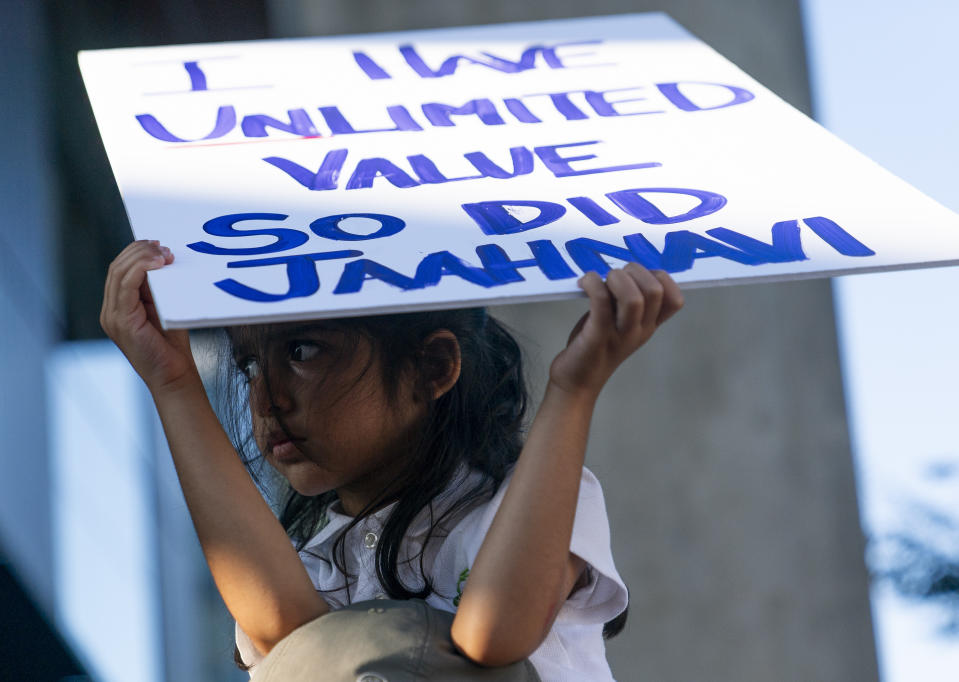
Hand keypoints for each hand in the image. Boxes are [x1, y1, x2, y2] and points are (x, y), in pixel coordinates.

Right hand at [100, 240, 197, 393]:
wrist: (174, 375)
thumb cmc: (172, 345)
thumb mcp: (164, 308)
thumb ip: (158, 289)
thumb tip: (164, 260)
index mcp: (118, 307)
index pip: (120, 270)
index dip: (136, 252)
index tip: (157, 243)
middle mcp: (110, 310)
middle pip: (117, 267)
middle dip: (139, 251)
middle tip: (163, 245)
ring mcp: (112, 316)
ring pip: (119, 272)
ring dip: (142, 257)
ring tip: (164, 253)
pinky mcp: (121, 320)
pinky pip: (126, 285)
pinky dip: (141, 269)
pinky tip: (158, 264)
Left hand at [549, 264, 683, 398]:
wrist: (576, 381)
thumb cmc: (595, 345)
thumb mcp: (620, 322)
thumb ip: (626, 299)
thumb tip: (624, 270)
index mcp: (649, 325)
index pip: (675, 299)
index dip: (659, 277)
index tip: (636, 276)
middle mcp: (640, 330)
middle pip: (655, 291)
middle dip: (634, 271)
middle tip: (612, 277)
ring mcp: (620, 335)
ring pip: (633, 298)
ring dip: (616, 279)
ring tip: (599, 282)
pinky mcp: (597, 336)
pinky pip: (601, 301)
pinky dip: (593, 284)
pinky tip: (584, 283)